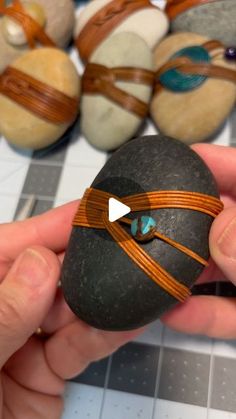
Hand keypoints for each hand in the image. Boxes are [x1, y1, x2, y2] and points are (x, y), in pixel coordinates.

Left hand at [0, 205, 141, 418]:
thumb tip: (39, 263)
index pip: (8, 247)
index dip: (49, 228)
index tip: (91, 211)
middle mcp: (0, 309)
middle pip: (45, 274)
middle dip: (84, 262)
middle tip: (125, 242)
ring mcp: (23, 340)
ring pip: (69, 309)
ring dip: (100, 298)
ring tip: (134, 278)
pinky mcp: (47, 372)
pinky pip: (79, 345)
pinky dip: (104, 333)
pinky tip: (127, 317)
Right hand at [162, 143, 235, 338]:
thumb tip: (218, 229)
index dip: (216, 162)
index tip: (182, 159)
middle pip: (222, 221)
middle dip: (186, 219)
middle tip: (147, 217)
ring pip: (219, 267)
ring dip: (185, 271)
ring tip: (146, 266)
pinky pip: (228, 310)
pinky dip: (202, 314)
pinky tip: (174, 315)